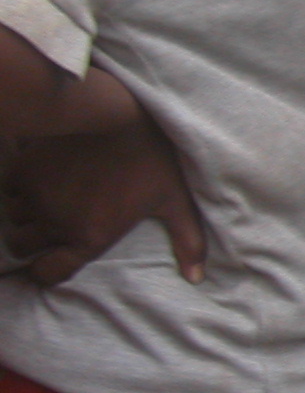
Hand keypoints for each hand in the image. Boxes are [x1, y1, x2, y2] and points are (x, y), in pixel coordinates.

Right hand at [3, 114, 206, 285]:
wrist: (116, 114)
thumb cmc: (153, 159)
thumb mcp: (176, 201)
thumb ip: (187, 242)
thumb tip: (196, 278)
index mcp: (91, 238)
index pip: (48, 273)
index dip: (45, 272)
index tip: (49, 264)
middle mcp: (56, 224)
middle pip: (22, 247)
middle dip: (31, 243)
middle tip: (48, 230)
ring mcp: (36, 197)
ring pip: (15, 218)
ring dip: (28, 214)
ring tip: (49, 201)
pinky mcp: (22, 171)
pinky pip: (10, 190)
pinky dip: (20, 188)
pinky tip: (41, 178)